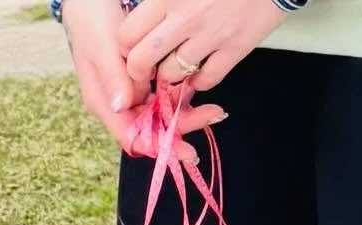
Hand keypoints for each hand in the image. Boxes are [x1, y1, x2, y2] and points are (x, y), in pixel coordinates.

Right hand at [62, 0, 226, 165]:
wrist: (89, 0)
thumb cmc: (92, 20)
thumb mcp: (102, 46)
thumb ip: (113, 77)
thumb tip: (123, 105)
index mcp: (105, 103)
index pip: (132, 138)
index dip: (159, 146)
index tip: (185, 148)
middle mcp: (118, 103)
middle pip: (151, 130)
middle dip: (181, 129)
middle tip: (214, 116)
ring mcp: (129, 91)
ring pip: (159, 114)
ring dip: (184, 113)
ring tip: (213, 109)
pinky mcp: (140, 78)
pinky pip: (161, 95)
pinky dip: (179, 95)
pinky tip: (198, 89)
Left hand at [119, 0, 287, 91]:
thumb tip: (141, 8)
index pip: (127, 35)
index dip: (126, 47)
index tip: (132, 48)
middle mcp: (186, 17)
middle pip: (141, 63)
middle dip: (139, 72)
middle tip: (147, 69)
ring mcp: (211, 36)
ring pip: (171, 75)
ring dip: (170, 75)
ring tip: (176, 64)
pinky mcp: (235, 48)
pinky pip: (206, 80)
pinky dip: (200, 80)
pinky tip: (201, 67)